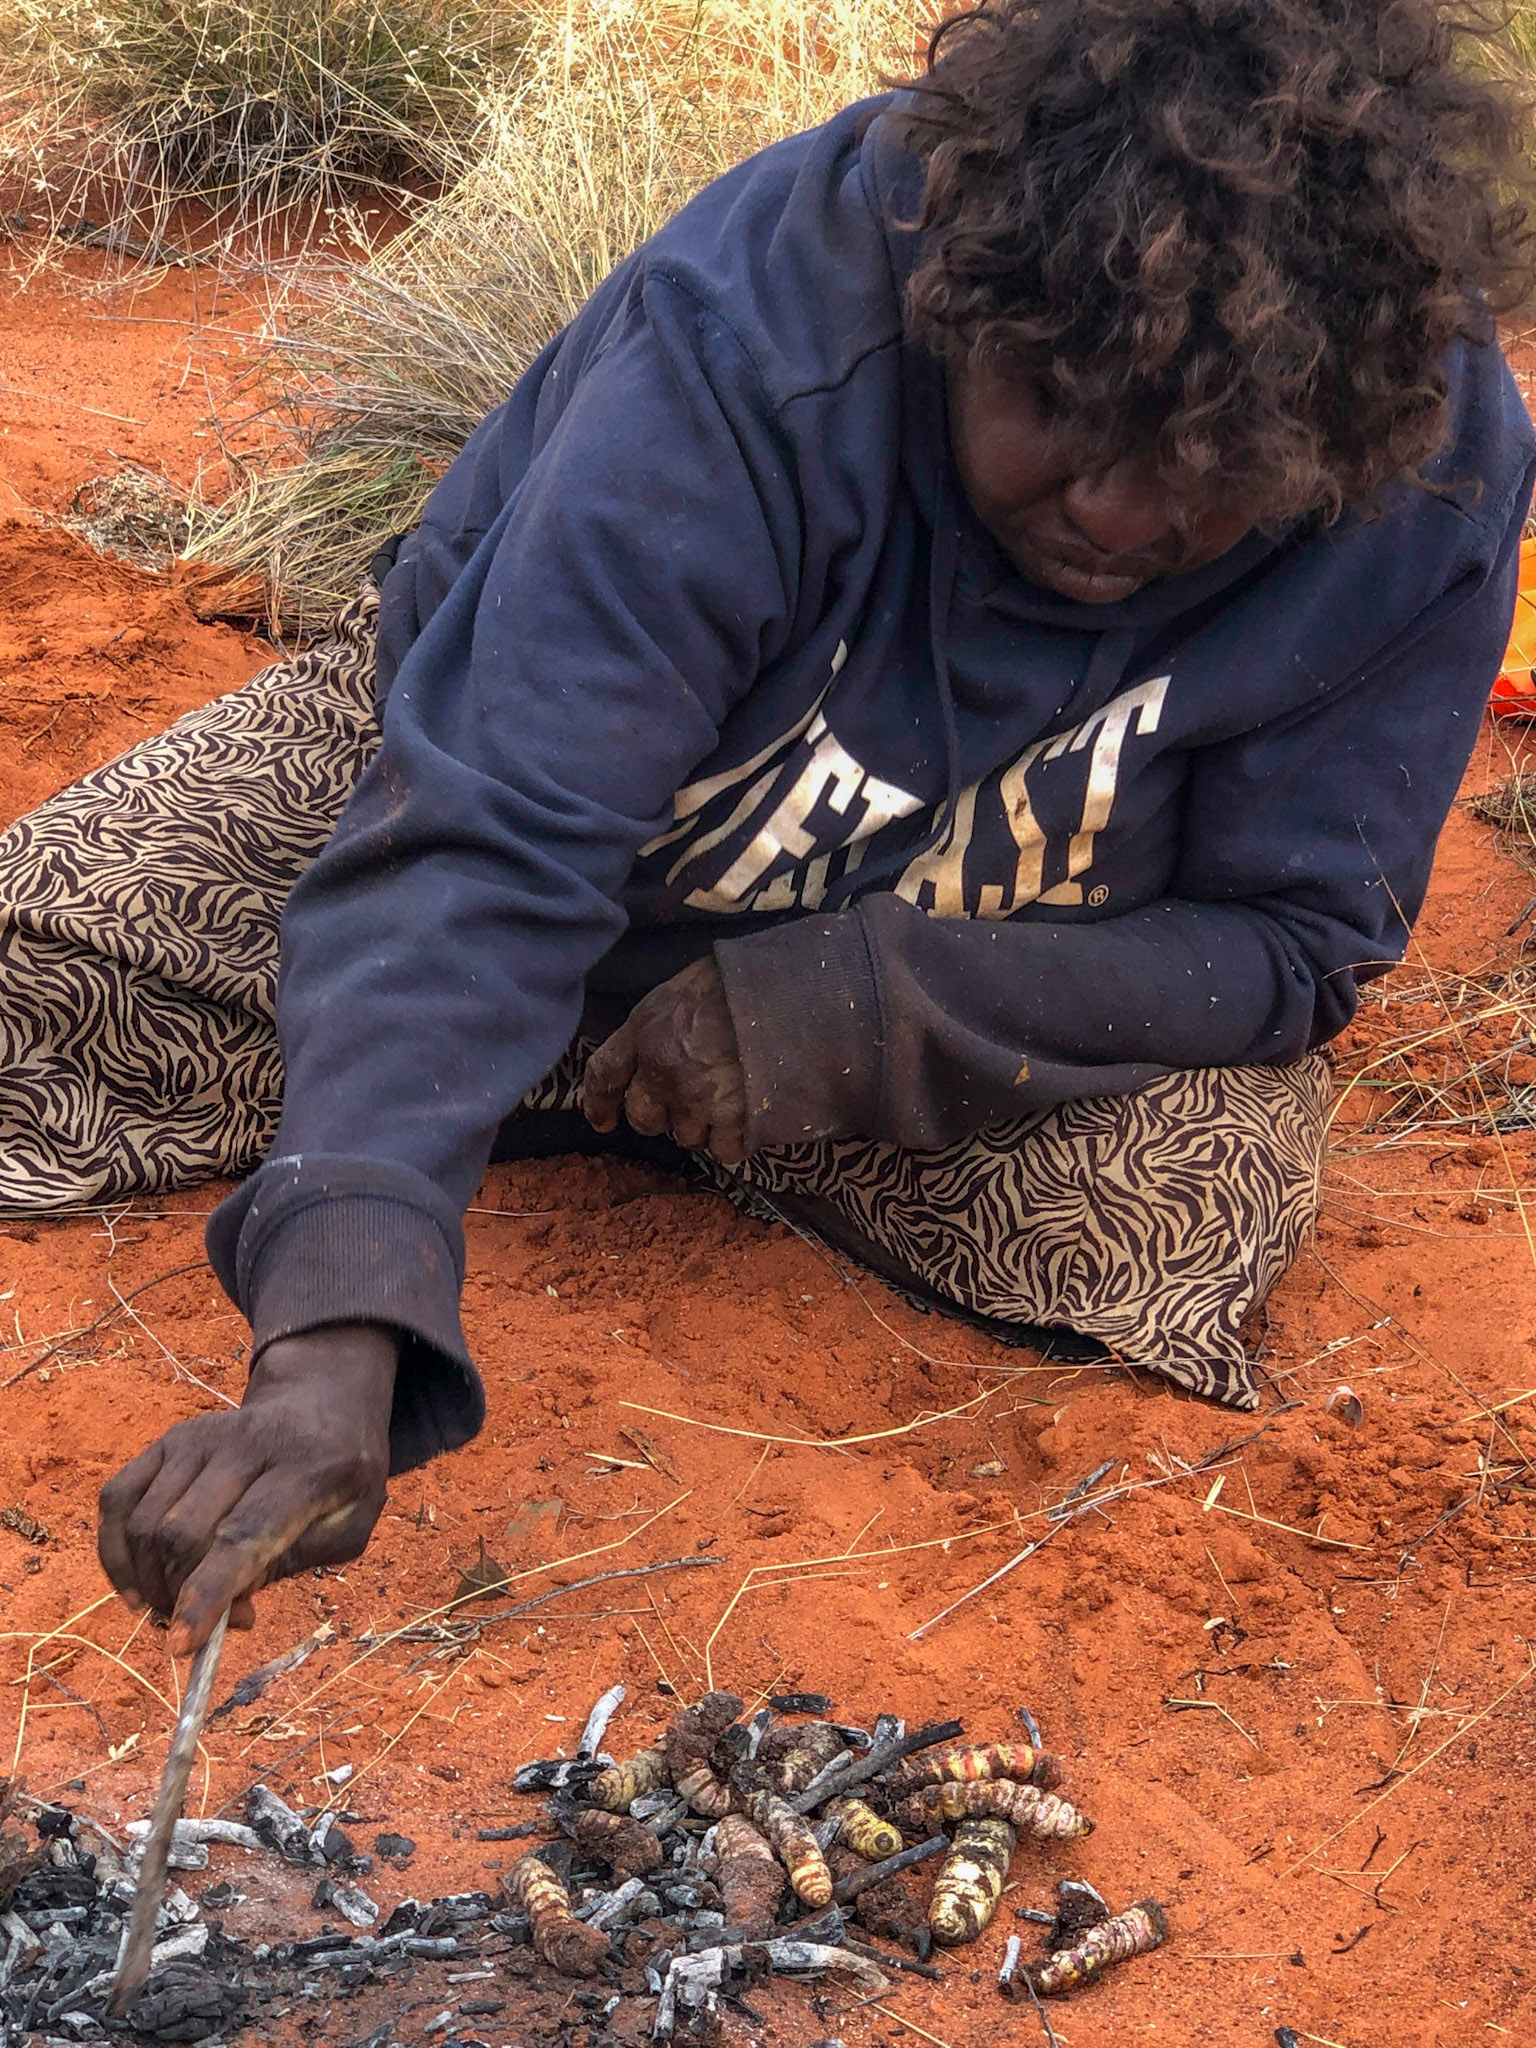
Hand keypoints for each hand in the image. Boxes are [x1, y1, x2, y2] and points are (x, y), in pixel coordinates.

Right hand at [97, 1325, 396, 1654]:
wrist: (322, 1406)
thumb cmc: (341, 1478)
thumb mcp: (348, 1527)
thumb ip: (289, 1566)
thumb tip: (226, 1612)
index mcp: (307, 1467)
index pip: (245, 1533)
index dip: (210, 1592)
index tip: (182, 1645)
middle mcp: (246, 1443)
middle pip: (182, 1535)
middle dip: (178, 1598)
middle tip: (202, 1628)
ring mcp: (200, 1437)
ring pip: (145, 1524)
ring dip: (150, 1584)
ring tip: (182, 1606)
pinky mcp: (169, 1440)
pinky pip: (117, 1499)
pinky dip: (115, 1553)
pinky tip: (137, 1586)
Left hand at [581, 955, 746, 1164]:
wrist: (790, 995)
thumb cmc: (739, 980)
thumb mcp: (684, 985)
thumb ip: (663, 1020)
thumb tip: (660, 1040)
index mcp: (645, 1030)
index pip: (605, 1073)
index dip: (598, 1101)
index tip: (602, 1120)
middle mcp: (661, 1070)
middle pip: (643, 1119)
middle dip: (660, 1117)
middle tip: (687, 1102)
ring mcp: (696, 1098)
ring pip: (686, 1137)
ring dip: (702, 1128)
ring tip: (727, 1104)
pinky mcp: (733, 1119)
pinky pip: (725, 1150)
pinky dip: (735, 1141)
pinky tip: (748, 1121)